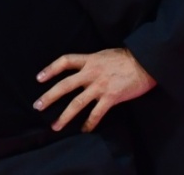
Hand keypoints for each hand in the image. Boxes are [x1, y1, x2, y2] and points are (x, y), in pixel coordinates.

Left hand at [33, 48, 156, 132]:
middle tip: (38, 106)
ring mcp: (100, 86)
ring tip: (55, 126)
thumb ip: (93, 63)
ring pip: (77, 103)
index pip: (65, 61)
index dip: (50, 69)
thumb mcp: (105, 54)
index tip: (39, 78)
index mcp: (90, 60)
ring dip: (64, 116)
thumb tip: (84, 72)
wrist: (146, 62)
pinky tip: (84, 130)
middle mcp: (92, 73)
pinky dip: (89, 123)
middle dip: (49, 96)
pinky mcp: (111, 97)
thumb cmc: (128, 58)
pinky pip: (96, 113)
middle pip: (65, 85)